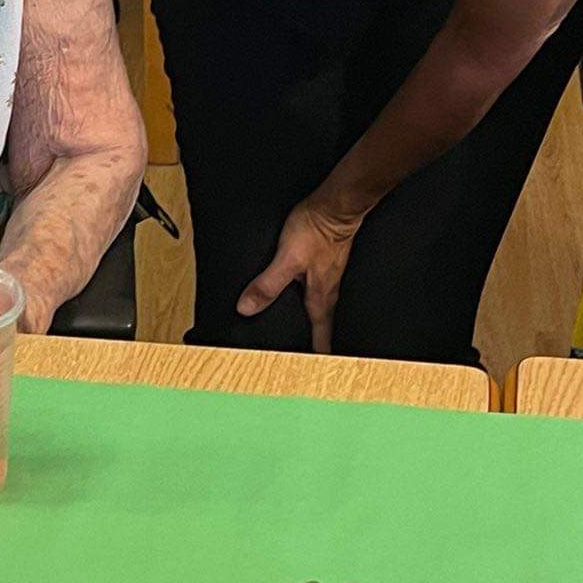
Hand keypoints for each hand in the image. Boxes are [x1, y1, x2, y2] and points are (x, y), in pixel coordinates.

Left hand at [237, 193, 364, 353]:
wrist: (336, 207)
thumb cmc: (318, 231)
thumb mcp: (286, 260)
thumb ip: (267, 285)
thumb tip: (247, 308)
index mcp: (320, 299)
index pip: (321, 336)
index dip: (316, 356)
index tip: (314, 375)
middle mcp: (327, 292)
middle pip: (320, 326)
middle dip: (313, 343)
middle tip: (304, 359)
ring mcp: (328, 278)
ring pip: (318, 308)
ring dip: (311, 322)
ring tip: (300, 332)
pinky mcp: (325, 264)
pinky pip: (316, 290)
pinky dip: (308, 300)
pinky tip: (297, 294)